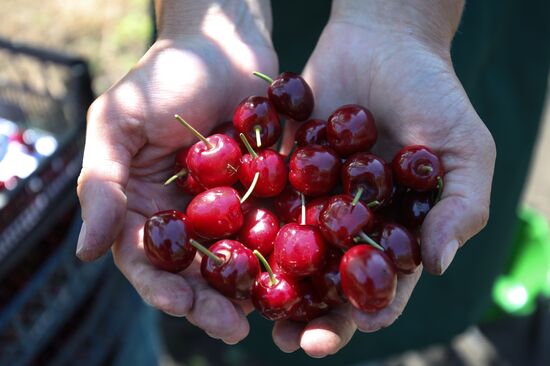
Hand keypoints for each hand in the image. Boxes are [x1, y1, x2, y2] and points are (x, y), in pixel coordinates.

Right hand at [76, 0, 276, 343]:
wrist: (224, 42)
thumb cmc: (165, 75)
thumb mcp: (119, 121)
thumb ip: (101, 184)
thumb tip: (86, 253)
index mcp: (144, 206)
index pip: (147, 259)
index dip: (160, 286)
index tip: (180, 303)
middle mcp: (186, 216)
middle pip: (194, 271)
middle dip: (209, 302)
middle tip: (232, 327)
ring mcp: (230, 210)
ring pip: (237, 261)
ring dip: (249, 290)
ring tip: (267, 312)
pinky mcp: (268, 195)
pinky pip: (275, 230)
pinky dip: (284, 253)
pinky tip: (299, 274)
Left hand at [274, 0, 494, 353]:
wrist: (382, 40)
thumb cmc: (433, 93)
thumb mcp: (463, 148)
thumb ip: (459, 205)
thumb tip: (438, 264)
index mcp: (393, 228)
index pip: (384, 282)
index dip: (371, 310)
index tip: (359, 327)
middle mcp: (349, 222)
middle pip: (331, 279)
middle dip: (315, 312)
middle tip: (294, 342)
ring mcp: (312, 198)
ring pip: (291, 251)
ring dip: (275, 282)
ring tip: (256, 310)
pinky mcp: (282, 170)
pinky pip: (264, 202)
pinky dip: (248, 226)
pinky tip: (232, 250)